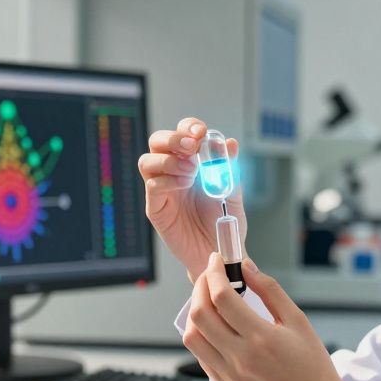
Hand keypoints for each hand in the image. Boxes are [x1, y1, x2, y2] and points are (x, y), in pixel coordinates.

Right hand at [138, 117, 246, 281]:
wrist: (219, 254)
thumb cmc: (223, 224)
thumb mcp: (233, 194)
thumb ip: (230, 170)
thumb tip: (230, 143)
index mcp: (192, 162)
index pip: (182, 133)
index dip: (188, 126)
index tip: (201, 132)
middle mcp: (173, 171)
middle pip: (157, 141)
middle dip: (173, 138)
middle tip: (192, 148)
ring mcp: (162, 189)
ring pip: (147, 160)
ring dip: (169, 160)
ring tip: (191, 173)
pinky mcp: (156, 208)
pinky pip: (152, 186)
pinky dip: (167, 181)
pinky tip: (184, 186)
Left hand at [183, 254, 362, 380]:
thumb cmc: (311, 363)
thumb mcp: (297, 320)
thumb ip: (269, 290)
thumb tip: (246, 267)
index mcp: (261, 338)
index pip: (222, 297)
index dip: (215, 272)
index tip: (217, 260)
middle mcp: (240, 357)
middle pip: (200, 314)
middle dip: (200, 287)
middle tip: (210, 276)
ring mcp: (229, 375)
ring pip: (192, 337)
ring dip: (196, 312)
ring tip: (209, 300)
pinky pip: (200, 356)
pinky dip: (202, 335)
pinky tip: (215, 325)